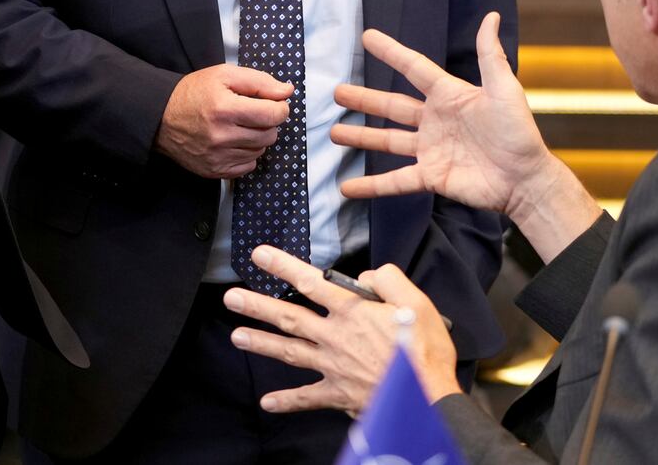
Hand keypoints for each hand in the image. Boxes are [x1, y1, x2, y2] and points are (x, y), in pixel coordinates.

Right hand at [155, 64, 291, 177]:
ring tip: (239, 126)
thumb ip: (260, 81)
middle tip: (252, 113)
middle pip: (270, 135)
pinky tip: (233, 141)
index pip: (273, 115)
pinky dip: (246, 154)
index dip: (280, 107)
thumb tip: (287, 91)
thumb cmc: (194, 92)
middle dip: (268, 122)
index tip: (274, 103)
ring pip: (260, 151)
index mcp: (224, 108)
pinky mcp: (214, 171)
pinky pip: (248, 166)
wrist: (161, 117)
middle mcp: (221, 136)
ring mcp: (217, 157)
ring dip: (257, 138)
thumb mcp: (224, 75)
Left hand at [223, 246, 460, 415]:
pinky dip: (287, 401)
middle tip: (231, 298)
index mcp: (353, 311)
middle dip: (257, 306)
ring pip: (289, 352)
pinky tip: (267, 403)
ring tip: (236, 336)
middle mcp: (335, 336)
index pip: (310, 282)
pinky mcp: (339, 393)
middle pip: (289, 317)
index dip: (282, 266)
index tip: (259, 255)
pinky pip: (308, 398)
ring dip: (261, 343)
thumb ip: (387, 279)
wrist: (426, 398)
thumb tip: (365, 276)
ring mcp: (333, 366)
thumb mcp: (416, 301)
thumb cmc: (424, 350)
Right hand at [333, 13, 601, 260]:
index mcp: (449, 96)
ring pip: (387, 140)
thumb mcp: (504, 89)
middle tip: (337, 91)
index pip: (414, 68)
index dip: (391, 52)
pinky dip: (371, 185)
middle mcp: (435, 121)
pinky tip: (347, 186)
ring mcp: (430, 149)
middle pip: (392, 106)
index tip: (367, 37)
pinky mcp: (430, 176)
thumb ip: (490, 55)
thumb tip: (491, 16)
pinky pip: (395, 180)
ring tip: (334, 132)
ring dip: (361, 136)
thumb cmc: (519, 132)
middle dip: (365, 98)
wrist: (526, 179)